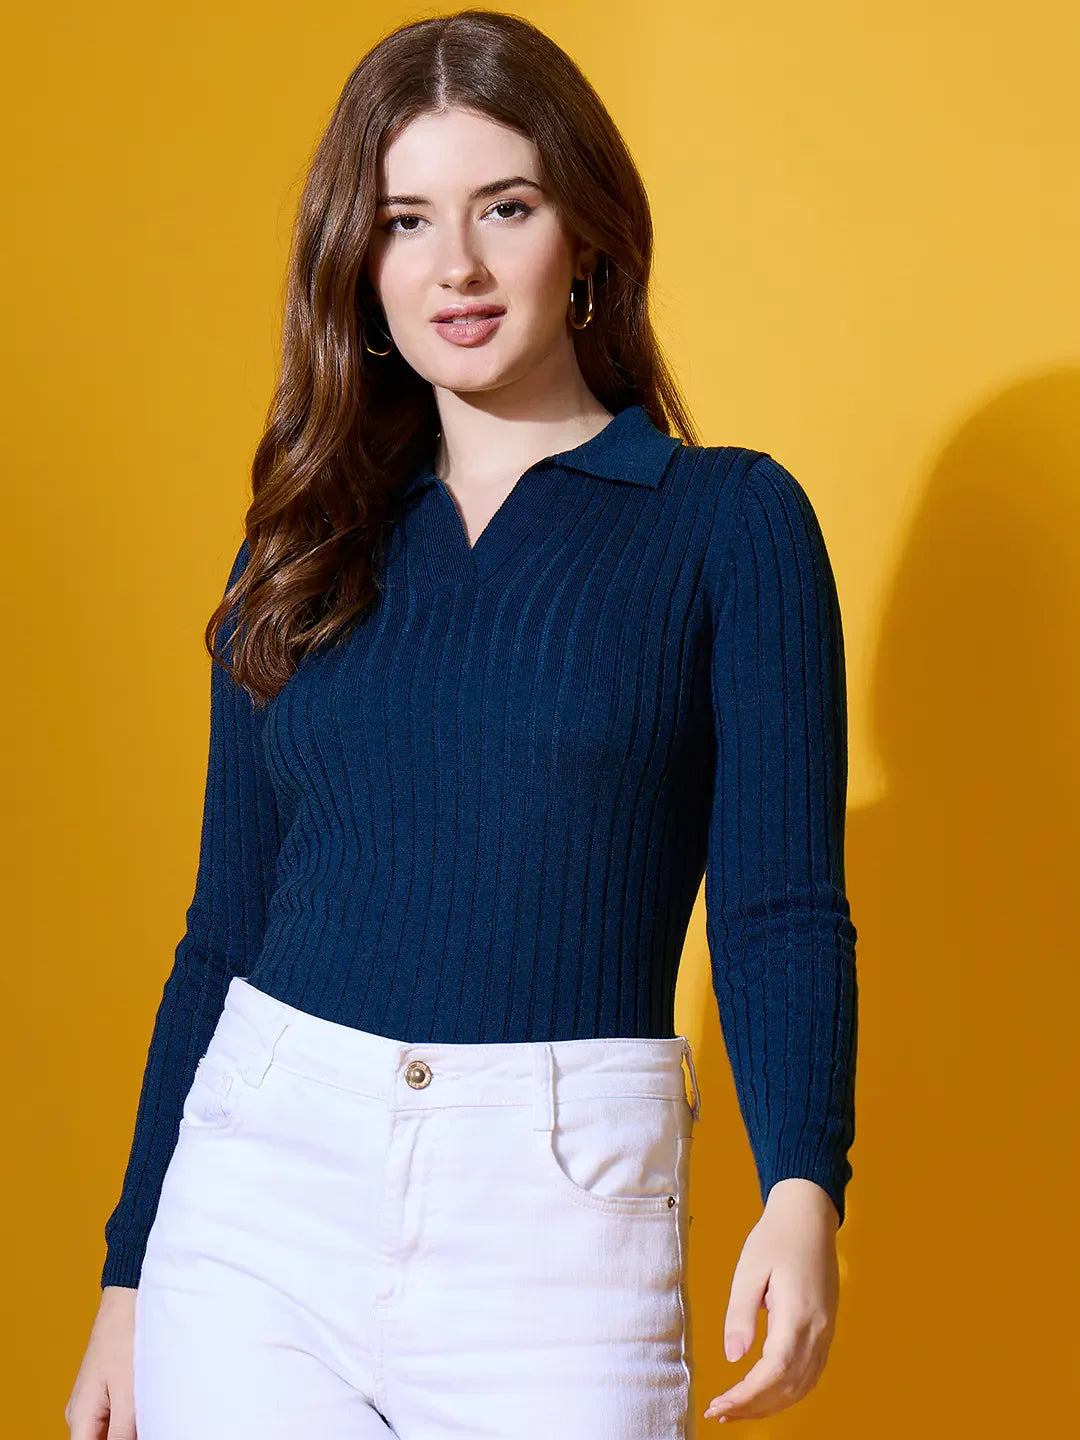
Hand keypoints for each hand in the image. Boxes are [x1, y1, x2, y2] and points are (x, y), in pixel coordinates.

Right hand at [64, 1284, 137, 1437]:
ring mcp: (92, 1400)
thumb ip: (123, 1431)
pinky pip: (115, 1417)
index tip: (135, 1435)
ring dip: (128, 1431)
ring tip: (150, 1416)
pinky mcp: (106, 1390)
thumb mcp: (128, 1390)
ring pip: (107, 1431)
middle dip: (124, 1439)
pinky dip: (131, 1419)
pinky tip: (148, 1410)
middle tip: (149, 1425)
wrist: (128, 1297)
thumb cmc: (125, 1336)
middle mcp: (80, 1411)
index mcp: (79, 1415)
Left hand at [702, 1178, 839, 1423]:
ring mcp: (825, 1332)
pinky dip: (787, 1392)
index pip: (773, 1372)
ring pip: (802, 1386)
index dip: (746, 1396)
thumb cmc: (776, 1237)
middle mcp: (817, 1330)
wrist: (810, 1216)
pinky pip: (810, 1374)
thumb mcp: (749, 1269)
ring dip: (770, 1404)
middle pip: (788, 1387)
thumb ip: (740, 1314)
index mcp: (796, 1314)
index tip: (718, 1404)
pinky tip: (765, 1393)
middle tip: (719, 1411)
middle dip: (753, 1407)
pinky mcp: (826, 1330)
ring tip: (737, 1408)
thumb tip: (733, 1356)